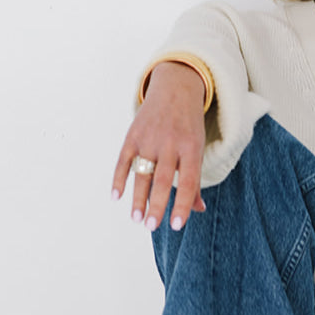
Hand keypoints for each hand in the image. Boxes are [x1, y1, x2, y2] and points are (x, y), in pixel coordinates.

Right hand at [111, 61, 207, 231]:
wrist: (176, 87)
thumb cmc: (189, 125)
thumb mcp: (197, 148)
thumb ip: (194, 179)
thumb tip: (198, 210)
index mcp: (191, 147)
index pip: (187, 181)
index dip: (181, 204)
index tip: (175, 226)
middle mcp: (170, 142)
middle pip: (162, 179)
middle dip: (157, 205)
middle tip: (151, 227)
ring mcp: (150, 137)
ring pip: (142, 173)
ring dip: (138, 197)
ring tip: (136, 218)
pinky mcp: (133, 133)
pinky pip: (124, 159)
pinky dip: (118, 178)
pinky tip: (116, 196)